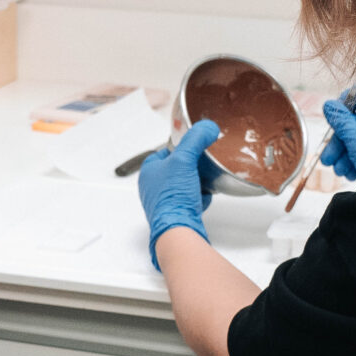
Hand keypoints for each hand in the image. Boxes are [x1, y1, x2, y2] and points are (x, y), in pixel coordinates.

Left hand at [137, 120, 222, 267]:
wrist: (178, 229)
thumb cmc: (173, 197)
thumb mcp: (184, 160)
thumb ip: (195, 140)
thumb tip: (206, 127)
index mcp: (149, 171)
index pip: (167, 151)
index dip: (183, 148)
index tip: (195, 147)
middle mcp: (152, 187)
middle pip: (178, 169)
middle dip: (193, 168)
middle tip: (202, 167)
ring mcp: (163, 202)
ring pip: (185, 185)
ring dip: (197, 183)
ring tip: (204, 183)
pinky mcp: (175, 214)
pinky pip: (189, 200)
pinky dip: (198, 198)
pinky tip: (203, 198)